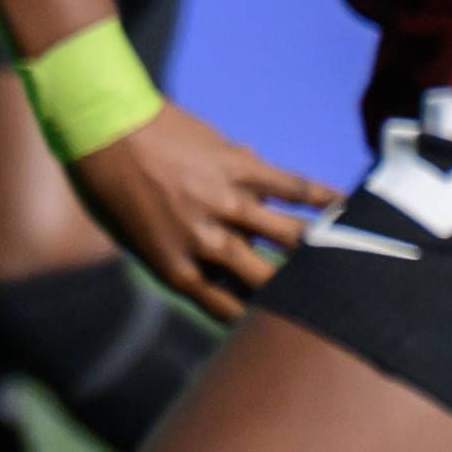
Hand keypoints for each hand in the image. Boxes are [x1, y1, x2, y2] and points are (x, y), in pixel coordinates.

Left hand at [71, 96, 328, 310]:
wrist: (100, 126)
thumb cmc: (106, 185)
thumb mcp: (135, 236)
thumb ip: (182, 251)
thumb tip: (229, 251)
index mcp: (176, 268)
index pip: (230, 310)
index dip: (260, 322)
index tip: (284, 325)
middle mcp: (205, 243)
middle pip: (268, 281)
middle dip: (301, 295)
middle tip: (333, 302)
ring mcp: (225, 204)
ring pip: (289, 237)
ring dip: (322, 249)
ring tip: (352, 259)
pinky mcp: (238, 166)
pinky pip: (289, 186)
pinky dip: (322, 196)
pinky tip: (346, 205)